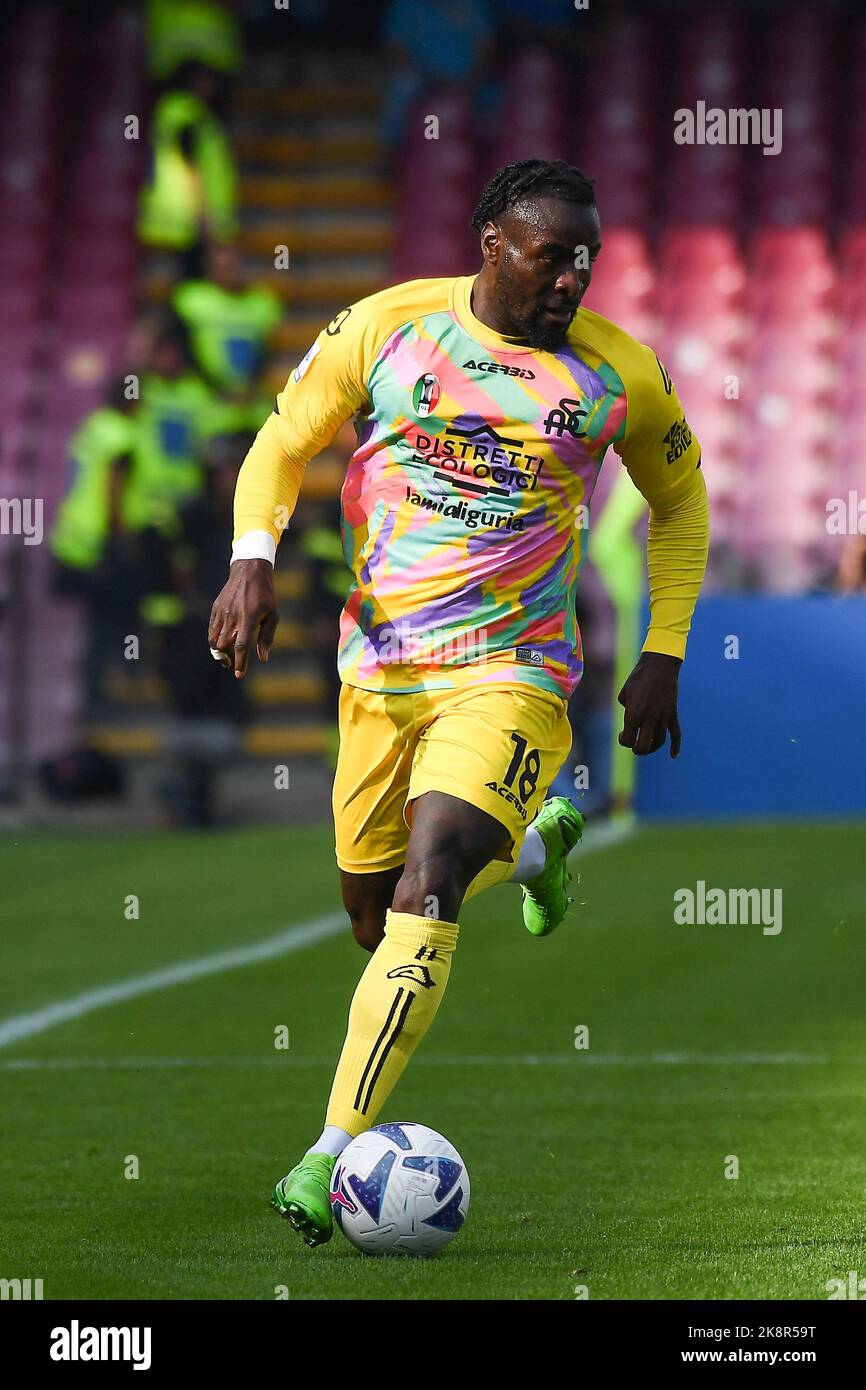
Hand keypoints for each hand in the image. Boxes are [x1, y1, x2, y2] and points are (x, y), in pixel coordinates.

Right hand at [208, 559, 278, 678]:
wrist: (249, 571)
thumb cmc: (265, 595)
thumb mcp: (273, 615)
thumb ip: (267, 637)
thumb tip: (263, 658)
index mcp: (249, 619)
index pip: (241, 646)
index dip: (240, 662)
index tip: (239, 674)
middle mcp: (233, 616)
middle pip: (224, 646)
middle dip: (227, 659)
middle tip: (231, 665)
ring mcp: (222, 612)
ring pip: (214, 640)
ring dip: (218, 653)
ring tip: (225, 657)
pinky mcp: (215, 608)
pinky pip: (211, 630)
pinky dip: (213, 641)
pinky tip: (220, 644)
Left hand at [617, 651, 681, 757]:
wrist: (659, 665)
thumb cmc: (638, 677)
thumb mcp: (624, 693)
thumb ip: (626, 709)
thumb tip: (632, 718)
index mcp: (633, 714)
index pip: (627, 740)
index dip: (623, 740)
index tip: (622, 734)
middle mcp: (648, 718)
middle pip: (643, 747)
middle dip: (637, 750)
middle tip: (634, 745)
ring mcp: (662, 717)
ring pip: (659, 742)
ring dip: (652, 748)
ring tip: (646, 746)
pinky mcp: (672, 713)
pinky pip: (676, 734)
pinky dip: (676, 747)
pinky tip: (673, 756)